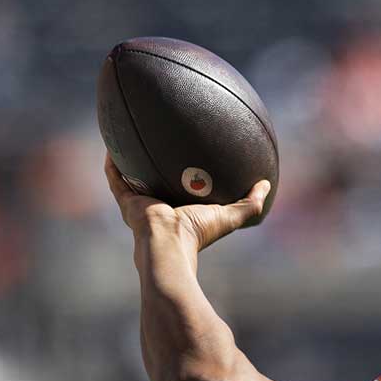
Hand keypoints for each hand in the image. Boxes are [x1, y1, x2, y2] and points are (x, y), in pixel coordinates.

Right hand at [104, 153, 269, 252]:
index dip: (185, 175)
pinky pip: (116, 177)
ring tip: (131, 136)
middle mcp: (159, 206)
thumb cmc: (199, 233)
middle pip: (156, 181)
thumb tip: (267, 185)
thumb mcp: (229, 216)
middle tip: (160, 141)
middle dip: (156, 165)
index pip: (182, 189)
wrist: (169, 243)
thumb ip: (250, 202)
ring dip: (131, 160)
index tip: (190, 157)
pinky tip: (113, 144)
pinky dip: (113, 163)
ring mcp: (140, 204)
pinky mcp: (126, 201)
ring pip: (133, 177)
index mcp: (180, 210)